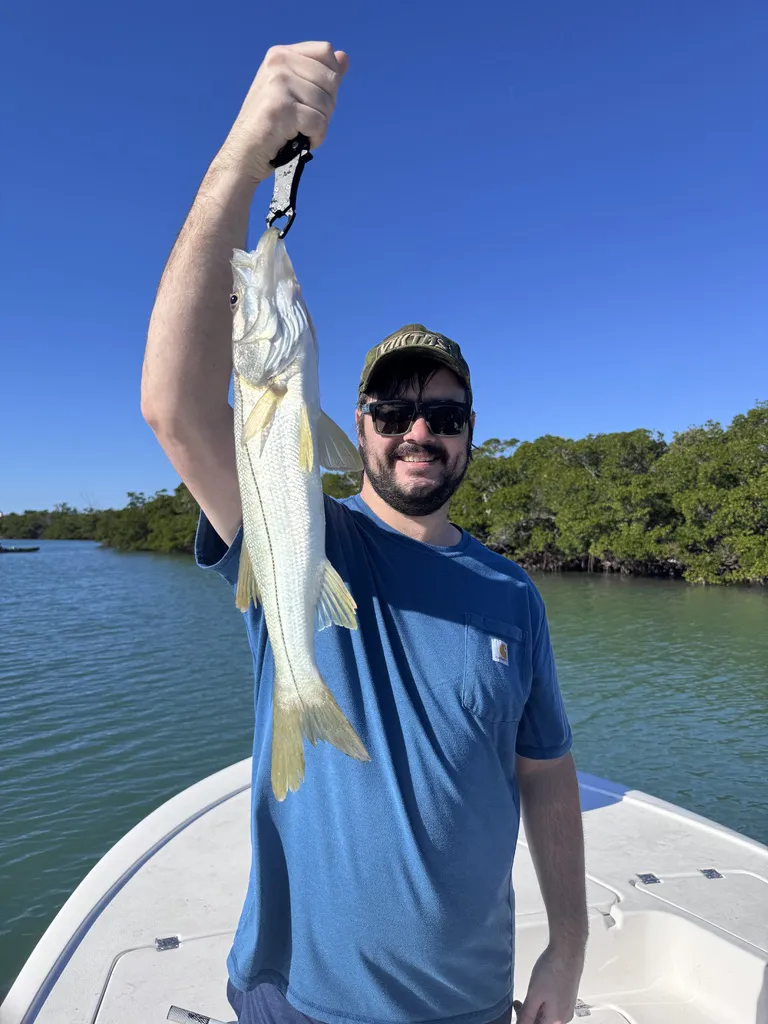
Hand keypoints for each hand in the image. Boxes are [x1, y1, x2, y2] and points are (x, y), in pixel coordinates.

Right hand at [217, 41, 348, 183]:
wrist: (243, 155)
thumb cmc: (271, 126)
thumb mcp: (295, 93)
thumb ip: (320, 74)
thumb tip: (344, 57)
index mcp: (280, 54)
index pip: (325, 52)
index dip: (330, 80)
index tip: (311, 99)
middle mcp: (278, 62)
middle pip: (331, 80)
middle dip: (325, 107)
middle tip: (302, 120)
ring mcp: (278, 83)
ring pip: (327, 104)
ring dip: (319, 126)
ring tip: (297, 131)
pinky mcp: (281, 108)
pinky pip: (319, 123)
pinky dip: (315, 139)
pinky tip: (298, 141)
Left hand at [514, 945, 583, 1023]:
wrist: (567, 952)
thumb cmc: (552, 970)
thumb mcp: (533, 995)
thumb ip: (527, 1014)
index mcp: (556, 1021)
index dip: (522, 1021)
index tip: (516, 1010)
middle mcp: (564, 1018)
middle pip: (542, 1023)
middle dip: (528, 1016)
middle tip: (517, 1004)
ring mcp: (567, 1008)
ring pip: (547, 1016)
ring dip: (534, 1010)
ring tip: (525, 997)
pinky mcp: (568, 998)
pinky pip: (553, 1008)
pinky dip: (542, 1004)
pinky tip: (537, 993)